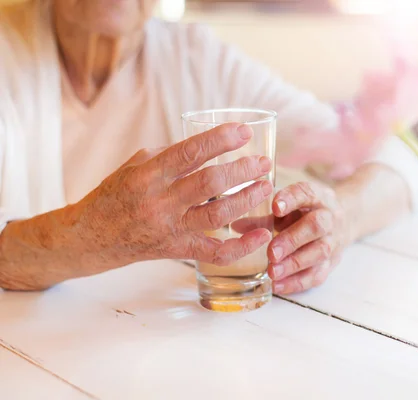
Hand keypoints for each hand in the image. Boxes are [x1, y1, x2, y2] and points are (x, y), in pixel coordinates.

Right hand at [75, 123, 273, 268]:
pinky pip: (215, 252)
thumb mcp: (136, 165)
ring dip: (247, 199)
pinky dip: (242, 246)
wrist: (91, 236)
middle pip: (210, 183)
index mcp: (147, 175)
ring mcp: (169, 229)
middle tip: (264, 163)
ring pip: (218, 215)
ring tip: (266, 186)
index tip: (244, 132)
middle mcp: (159, 202)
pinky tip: (261, 234)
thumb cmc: (117, 194)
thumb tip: (210, 145)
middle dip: (243, 170)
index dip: (220, 140)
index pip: (190, 152)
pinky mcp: (177, 250)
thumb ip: (171, 155)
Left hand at [267, 182, 350, 294]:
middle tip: (271, 252)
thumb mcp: (290, 208)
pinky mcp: (332, 263)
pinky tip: (278, 285)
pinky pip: (318, 274)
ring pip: (320, 252)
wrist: (346, 220)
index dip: (291, 199)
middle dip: (293, 239)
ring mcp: (334, 241)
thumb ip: (264, 216)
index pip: (307, 193)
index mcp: (317, 197)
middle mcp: (329, 217)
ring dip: (294, 263)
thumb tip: (236, 226)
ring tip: (272, 272)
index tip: (275, 207)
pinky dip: (297, 282)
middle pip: (316, 226)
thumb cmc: (307, 212)